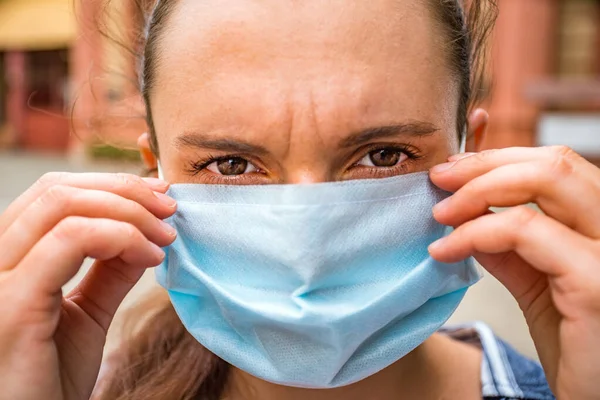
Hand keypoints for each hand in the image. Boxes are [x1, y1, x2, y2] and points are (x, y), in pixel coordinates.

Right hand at [0, 172, 176, 399]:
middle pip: (57, 190)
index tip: (160, 197)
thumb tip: (144, 234)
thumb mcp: (88, 314)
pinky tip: (150, 257)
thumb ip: (109, 271)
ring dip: (128, 211)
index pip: (53, 194)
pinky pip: (69, 240)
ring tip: (164, 236)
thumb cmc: (49, 379)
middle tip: (170, 208)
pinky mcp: (11, 302)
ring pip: (61, 204)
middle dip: (125, 190)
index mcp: (9, 259)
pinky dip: (120, 236)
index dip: (111, 186)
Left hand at [428, 146, 599, 399]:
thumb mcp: (537, 287)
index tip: (452, 169)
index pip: (558, 166)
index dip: (500, 158)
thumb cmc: (577, 348)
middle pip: (553, 163)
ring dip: (478, 189)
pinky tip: (446, 250)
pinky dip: (477, 232)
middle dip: (484, 165)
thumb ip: (511, 247)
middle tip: (438, 179)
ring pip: (547, 179)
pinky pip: (527, 230)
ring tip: (440, 213)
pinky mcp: (597, 280)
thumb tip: (469, 215)